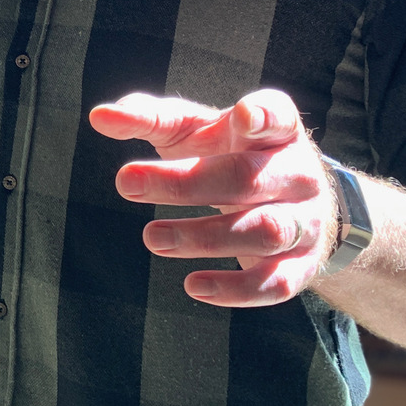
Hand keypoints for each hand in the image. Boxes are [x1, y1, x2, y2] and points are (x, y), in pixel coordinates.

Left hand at [89, 89, 336, 306]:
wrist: (292, 204)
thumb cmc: (228, 154)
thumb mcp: (194, 130)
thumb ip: (149, 119)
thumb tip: (99, 117)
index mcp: (276, 131)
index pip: (279, 116)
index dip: (263, 116)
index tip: (242, 115)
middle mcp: (298, 174)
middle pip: (247, 178)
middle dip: (186, 184)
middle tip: (124, 182)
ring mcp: (306, 221)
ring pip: (264, 231)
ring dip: (203, 238)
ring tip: (151, 238)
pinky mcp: (302, 265)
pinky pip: (276, 282)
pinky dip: (236, 289)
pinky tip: (193, 285)